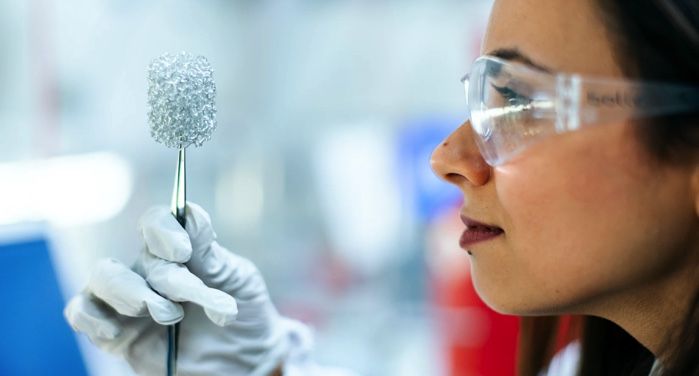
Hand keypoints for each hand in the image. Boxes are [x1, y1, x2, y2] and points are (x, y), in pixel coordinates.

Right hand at [65, 202, 301, 375]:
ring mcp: (130, 300)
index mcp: (178, 248)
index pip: (157, 222)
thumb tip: (189, 213)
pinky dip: (90, 317)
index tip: (183, 252)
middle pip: (140, 258)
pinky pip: (82, 314)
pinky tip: (114, 330)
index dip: (164, 230)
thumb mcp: (235, 278)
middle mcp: (149, 269)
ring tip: (168, 315)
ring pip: (103, 277)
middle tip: (190, 301)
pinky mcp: (117, 333)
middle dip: (168, 279)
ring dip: (132, 294)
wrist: (247, 356)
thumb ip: (207, 252)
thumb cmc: (243, 309)